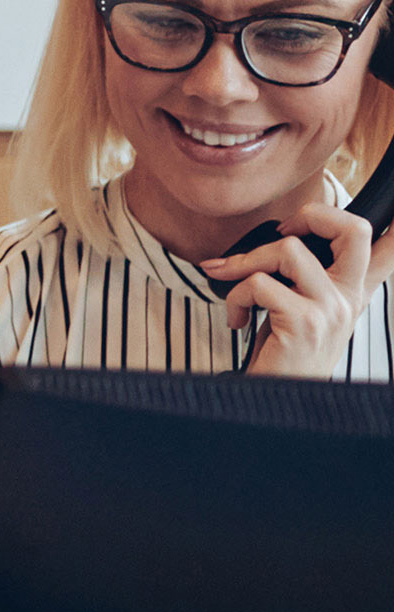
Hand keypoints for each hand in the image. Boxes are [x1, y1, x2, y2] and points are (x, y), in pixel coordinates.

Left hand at [203, 201, 378, 379]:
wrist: (277, 398)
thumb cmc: (284, 349)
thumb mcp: (302, 306)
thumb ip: (304, 273)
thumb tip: (283, 232)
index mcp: (351, 290)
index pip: (388, 250)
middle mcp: (349, 297)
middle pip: (354, 229)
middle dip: (311, 213)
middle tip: (283, 231)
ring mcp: (331, 309)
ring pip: (287, 248)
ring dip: (246, 262)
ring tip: (236, 285)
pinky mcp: (304, 322)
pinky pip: (258, 282)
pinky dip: (234, 296)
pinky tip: (238, 318)